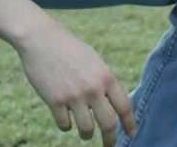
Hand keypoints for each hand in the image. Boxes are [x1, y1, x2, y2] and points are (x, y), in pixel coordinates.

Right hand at [16, 20, 135, 145]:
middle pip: (108, 124)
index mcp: (106, 77)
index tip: (132, 134)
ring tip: (85, 132)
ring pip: (86, 130)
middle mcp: (93, 88)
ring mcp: (74, 96)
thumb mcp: (95, 62)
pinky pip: (65, 125)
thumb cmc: (71, 50)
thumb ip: (104, 83)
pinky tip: (65, 117)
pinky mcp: (55, 101)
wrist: (43, 41)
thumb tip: (114, 106)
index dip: (130, 123)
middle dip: (110, 140)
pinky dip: (66, 125)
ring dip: (86, 134)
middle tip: (109, 145)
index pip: (124, 106)